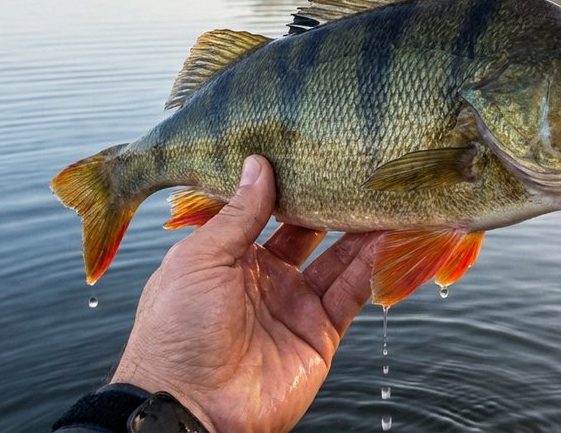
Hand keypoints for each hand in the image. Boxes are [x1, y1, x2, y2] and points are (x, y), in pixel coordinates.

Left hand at [110, 155, 377, 431]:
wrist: (189, 407)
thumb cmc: (176, 331)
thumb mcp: (199, 259)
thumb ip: (239, 214)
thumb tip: (259, 164)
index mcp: (228, 259)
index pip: (267, 212)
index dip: (289, 185)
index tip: (312, 153)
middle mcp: (265, 279)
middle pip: (309, 233)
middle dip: (330, 205)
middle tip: (356, 171)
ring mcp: (294, 307)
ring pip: (338, 260)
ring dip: (360, 231)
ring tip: (382, 197)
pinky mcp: (319, 336)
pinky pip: (350, 293)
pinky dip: (369, 266)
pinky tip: (384, 237)